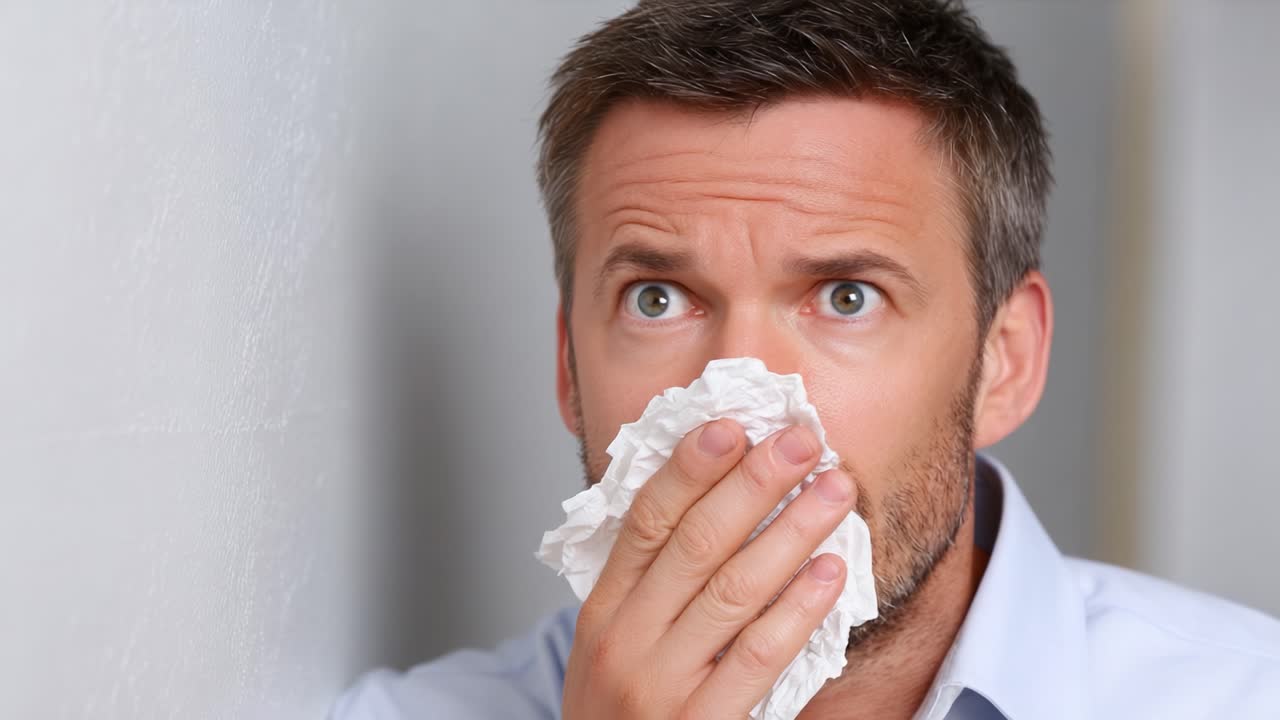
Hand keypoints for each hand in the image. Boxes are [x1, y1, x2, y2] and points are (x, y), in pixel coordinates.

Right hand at [561, 419, 856, 718]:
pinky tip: (832, 571)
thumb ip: (653, 584)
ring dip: (792, 531)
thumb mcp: (616, 645)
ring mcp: (661, 686)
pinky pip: (759, 657)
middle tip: (803, 441)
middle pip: (697, 542)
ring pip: (735, 590)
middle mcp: (625, 642)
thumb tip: (718, 501)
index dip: (690, 469)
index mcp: (603, 611)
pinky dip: (799, 609)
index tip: (733, 426)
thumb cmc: (624, 713)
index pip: (646, 522)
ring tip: (836, 491)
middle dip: (756, 483)